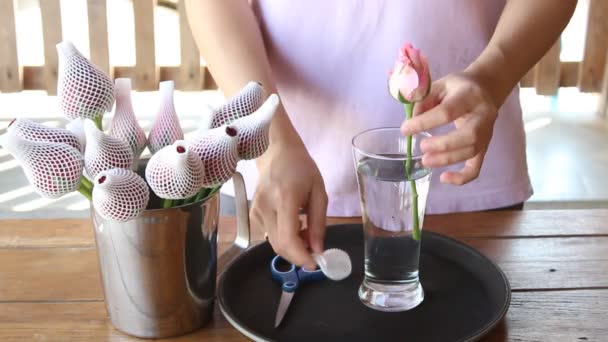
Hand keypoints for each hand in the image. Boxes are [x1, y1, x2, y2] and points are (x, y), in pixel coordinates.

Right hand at [251, 140, 327, 269]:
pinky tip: (293, 224)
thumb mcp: (319, 192)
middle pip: (280, 246)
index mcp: (285, 198)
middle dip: (299, 254)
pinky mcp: (253, 214)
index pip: (288, 238)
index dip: (301, 256)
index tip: (316, 263)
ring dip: (292, 246)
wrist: (275, 152)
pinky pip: (269, 235)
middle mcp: (266, 207)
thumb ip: (318, 222)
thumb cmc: (301, 168)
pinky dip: (284, 238)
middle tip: (315, 248)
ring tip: (306, 231)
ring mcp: (256, 211)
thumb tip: (318, 249)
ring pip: (274, 243)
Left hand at [400, 72, 498, 184]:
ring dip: (447, 160)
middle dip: (443, 145)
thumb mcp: (439, 85)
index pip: (447, 112)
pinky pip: (477, 166)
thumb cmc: (457, 88)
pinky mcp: (485, 146)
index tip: (405, 129)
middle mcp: (483, 115)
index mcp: (469, 96)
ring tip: (425, 161)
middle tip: (422, 147)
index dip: (425, 122)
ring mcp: (487, 133)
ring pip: (472, 151)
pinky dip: (462, 177)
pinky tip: (443, 179)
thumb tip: (410, 124)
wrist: (485, 88)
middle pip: (469, 135)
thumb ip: (423, 101)